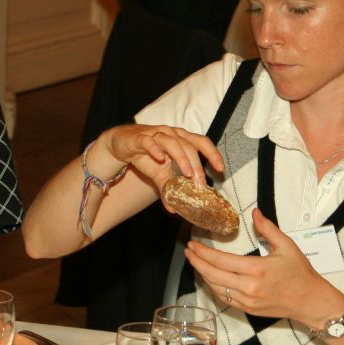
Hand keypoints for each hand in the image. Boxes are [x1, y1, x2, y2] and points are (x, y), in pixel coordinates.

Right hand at [102, 124, 224, 208]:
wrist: (122, 144)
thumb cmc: (146, 155)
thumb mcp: (159, 174)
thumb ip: (168, 188)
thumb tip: (174, 210)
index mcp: (181, 139)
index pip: (201, 142)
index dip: (212, 154)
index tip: (220, 169)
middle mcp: (171, 134)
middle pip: (188, 146)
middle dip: (196, 165)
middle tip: (200, 183)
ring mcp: (156, 134)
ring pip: (172, 142)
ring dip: (181, 157)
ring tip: (186, 173)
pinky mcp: (140, 138)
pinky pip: (149, 141)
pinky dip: (155, 149)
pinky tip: (160, 158)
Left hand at [184, 209, 340, 327]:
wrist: (312, 302)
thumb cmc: (301, 273)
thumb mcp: (287, 246)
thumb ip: (267, 228)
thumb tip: (254, 212)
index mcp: (257, 270)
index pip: (221, 261)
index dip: (203, 253)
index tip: (192, 244)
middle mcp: (249, 288)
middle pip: (213, 275)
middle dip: (197, 262)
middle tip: (188, 251)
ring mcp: (247, 301)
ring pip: (216, 288)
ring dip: (203, 274)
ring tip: (196, 261)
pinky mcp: (248, 310)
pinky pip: (224, 299)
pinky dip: (213, 287)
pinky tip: (209, 277)